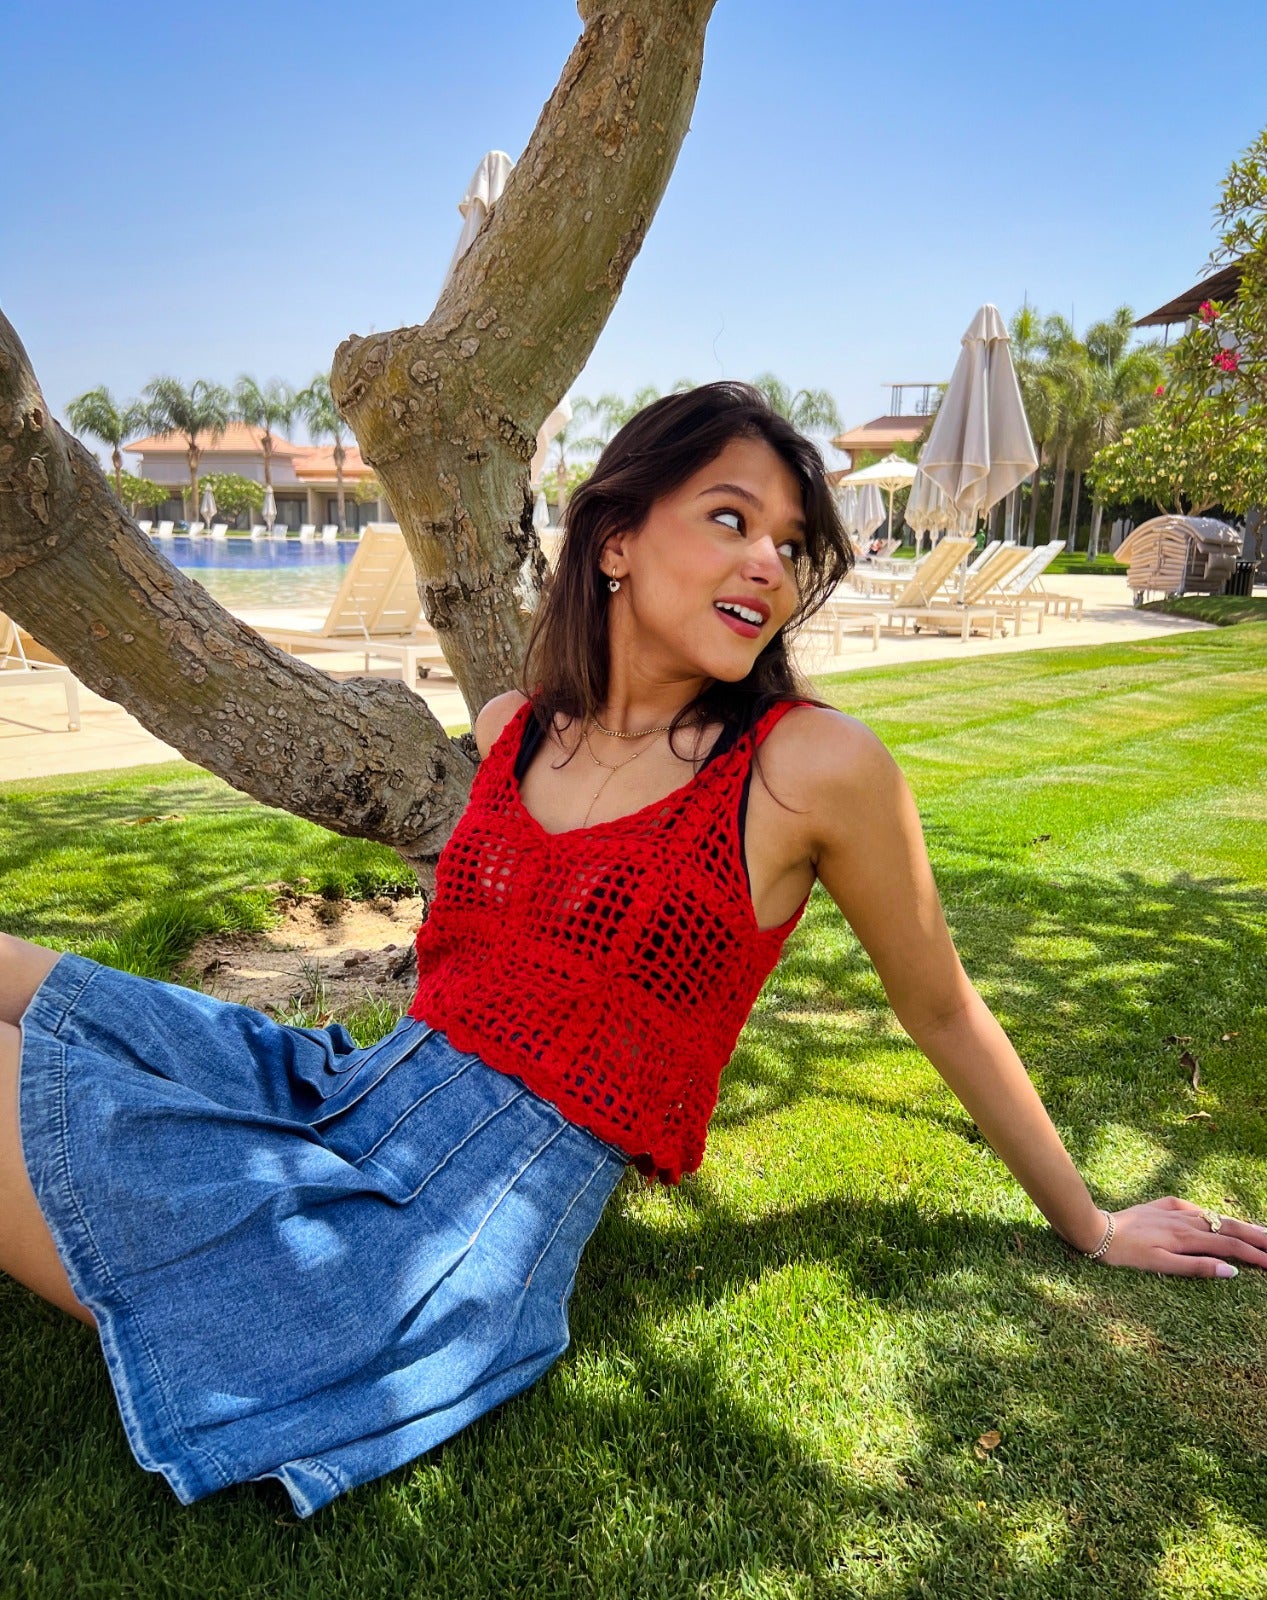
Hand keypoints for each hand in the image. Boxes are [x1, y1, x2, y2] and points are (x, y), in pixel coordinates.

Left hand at [1097, 1196, 1266, 1276]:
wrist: (1096, 1229)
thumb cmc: (1126, 1253)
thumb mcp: (1161, 1265)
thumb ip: (1196, 1267)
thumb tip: (1231, 1270)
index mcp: (1187, 1238)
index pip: (1229, 1247)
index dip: (1254, 1255)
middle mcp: (1184, 1221)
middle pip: (1227, 1228)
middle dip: (1255, 1236)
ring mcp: (1173, 1211)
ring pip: (1213, 1216)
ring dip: (1237, 1224)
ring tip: (1258, 1230)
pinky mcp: (1161, 1205)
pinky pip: (1192, 1207)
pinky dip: (1209, 1213)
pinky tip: (1214, 1216)